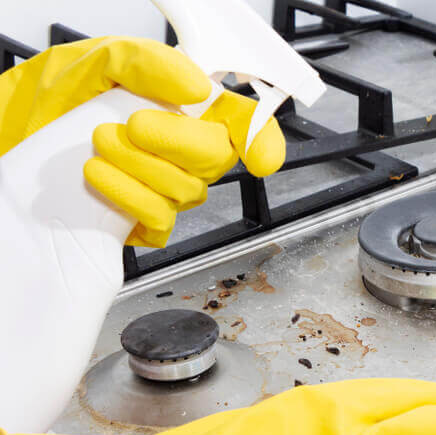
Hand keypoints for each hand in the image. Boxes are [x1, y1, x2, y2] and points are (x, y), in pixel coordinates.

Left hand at [0, 36, 285, 246]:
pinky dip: (127, 196)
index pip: (241, 122)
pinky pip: (158, 220)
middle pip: (218, 156)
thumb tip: (197, 86)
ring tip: (96, 142)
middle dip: (178, 142)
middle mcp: (179, 150)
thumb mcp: (89, 63)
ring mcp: (162, 189)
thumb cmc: (44, 104)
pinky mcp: (139, 223)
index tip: (262, 157)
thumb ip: (143, 63)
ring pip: (186, 189)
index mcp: (180, 106)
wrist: (6, 142)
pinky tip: (96, 176)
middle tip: (133, 124)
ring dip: (138, 165)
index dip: (262, 139)